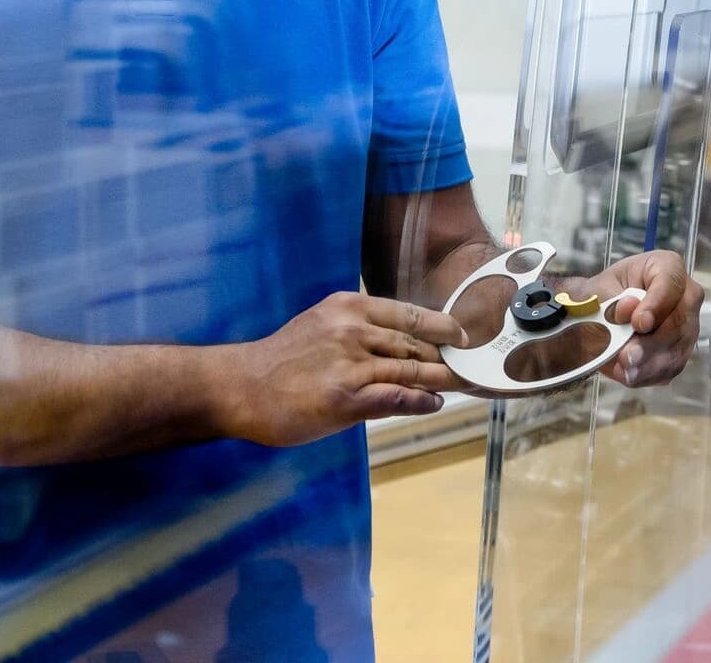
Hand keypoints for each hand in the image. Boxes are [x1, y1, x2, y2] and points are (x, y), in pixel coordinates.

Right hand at [218, 293, 466, 446]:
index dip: (441, 326)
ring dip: (441, 380)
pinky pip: (397, 397)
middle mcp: (353, 330)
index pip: (408, 314)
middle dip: (446, 357)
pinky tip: (434, 404)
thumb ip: (360, 329)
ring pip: (412, 369)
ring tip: (460, 386)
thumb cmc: (283, 359)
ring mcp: (351, 365)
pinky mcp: (347, 398)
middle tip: (469, 367)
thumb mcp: (322, 325)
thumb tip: (403, 343)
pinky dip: (421, 401)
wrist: (242, 387)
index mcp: (348, 306)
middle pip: (416, 342)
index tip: (461, 336)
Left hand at [560, 250, 703, 387]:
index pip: (671, 283)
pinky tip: (630, 375)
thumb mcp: (600, 290)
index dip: (656, 304)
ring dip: (649, 364)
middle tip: (627, 355)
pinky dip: (649, 375)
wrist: (596, 318)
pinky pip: (671, 367)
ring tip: (625, 371)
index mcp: (667, 268)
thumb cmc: (603, 296)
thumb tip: (629, 307)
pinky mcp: (680, 352)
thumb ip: (614, 299)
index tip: (638, 323)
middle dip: (651, 343)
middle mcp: (685, 296)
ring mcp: (687, 326)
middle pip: (679, 321)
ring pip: (677, 349)